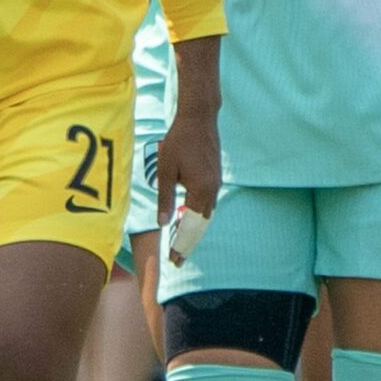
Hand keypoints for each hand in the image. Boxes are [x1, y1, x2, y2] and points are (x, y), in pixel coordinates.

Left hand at [158, 99, 221, 259]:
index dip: (182, 243)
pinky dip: (198, 217)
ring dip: (194, 230)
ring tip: (180, 245)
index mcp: (201, 190)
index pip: (191, 225)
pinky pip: (207, 205)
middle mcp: (213, 190)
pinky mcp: (215, 179)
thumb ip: (165, 198)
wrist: (199, 120)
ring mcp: (216, 184)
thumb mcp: (165, 171)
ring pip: (206, 216)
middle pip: (202, 225)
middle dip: (188, 243)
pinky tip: (188, 222)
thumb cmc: (178, 142)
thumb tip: (164, 223)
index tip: (174, 259)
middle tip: (177, 260)